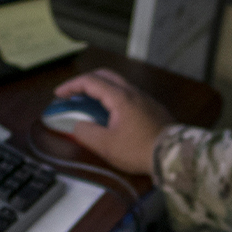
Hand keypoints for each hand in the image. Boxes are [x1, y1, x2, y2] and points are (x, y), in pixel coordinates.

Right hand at [53, 69, 175, 175]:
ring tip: (91, 104)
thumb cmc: (140, 150)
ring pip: (119, 85)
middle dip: (86, 81)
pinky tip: (112, 114)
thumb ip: (86, 134)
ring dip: (102, 89)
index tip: (60, 94)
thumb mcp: (106, 146)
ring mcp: (145, 99)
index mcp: (120, 97)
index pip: (91, 82)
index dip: (72, 86)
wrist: (172, 155)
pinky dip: (114, 98)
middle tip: (74, 93)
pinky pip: (129, 95)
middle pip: (106, 76)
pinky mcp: (153, 108)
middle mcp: (134, 93)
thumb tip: (77, 126)